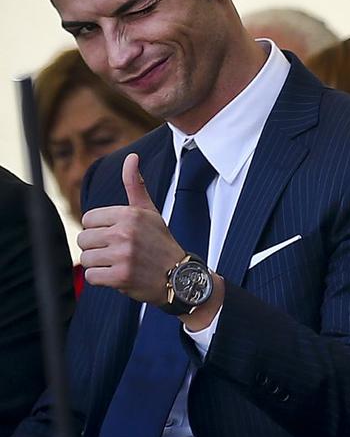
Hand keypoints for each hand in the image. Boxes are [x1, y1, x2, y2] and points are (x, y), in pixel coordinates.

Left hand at [78, 153, 183, 303]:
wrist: (178, 276)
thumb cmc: (160, 242)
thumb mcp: (149, 211)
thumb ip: (135, 184)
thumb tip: (132, 157)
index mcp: (129, 214)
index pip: (88, 219)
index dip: (99, 228)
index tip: (115, 235)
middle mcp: (124, 233)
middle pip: (84, 239)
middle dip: (96, 247)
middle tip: (116, 251)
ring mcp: (122, 255)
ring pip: (86, 258)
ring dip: (98, 264)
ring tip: (116, 263)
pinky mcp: (120, 277)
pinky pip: (91, 276)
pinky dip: (101, 279)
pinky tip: (116, 275)